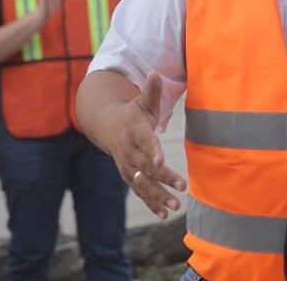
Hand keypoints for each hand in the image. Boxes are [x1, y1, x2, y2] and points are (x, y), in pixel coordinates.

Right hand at [91, 72, 185, 218]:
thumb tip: (155, 72)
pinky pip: (139, 191)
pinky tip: (165, 214)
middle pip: (146, 166)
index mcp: (134, 130)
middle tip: (181, 188)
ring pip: (142, 183)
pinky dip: (151, 203)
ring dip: (158, 196)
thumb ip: (152, 90)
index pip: (145, 141)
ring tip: (175, 206)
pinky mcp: (129, 175)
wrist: (106, 126)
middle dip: (163, 178)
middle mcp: (129, 150)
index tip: (161, 161)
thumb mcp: (142, 101)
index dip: (152, 151)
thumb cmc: (132, 113)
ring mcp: (127, 165)